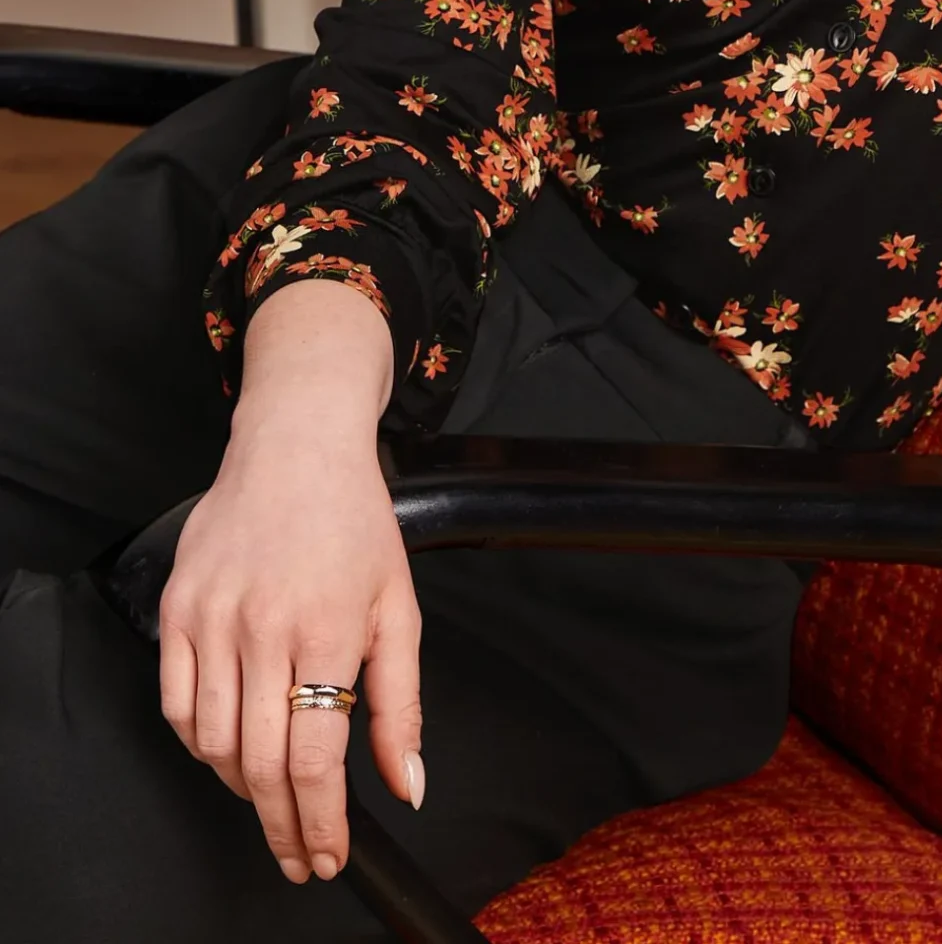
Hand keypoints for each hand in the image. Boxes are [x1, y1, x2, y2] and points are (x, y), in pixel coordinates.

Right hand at [157, 282, 420, 885]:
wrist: (296, 444)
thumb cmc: (354, 521)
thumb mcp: (400, 607)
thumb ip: (401, 704)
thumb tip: (408, 785)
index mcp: (327, 627)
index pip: (314, 757)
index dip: (320, 822)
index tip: (328, 856)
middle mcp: (263, 626)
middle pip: (261, 763)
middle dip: (283, 826)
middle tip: (299, 856)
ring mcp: (212, 617)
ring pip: (213, 743)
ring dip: (243, 786)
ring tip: (272, 795)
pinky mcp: (177, 608)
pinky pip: (175, 706)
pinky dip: (200, 744)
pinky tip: (231, 747)